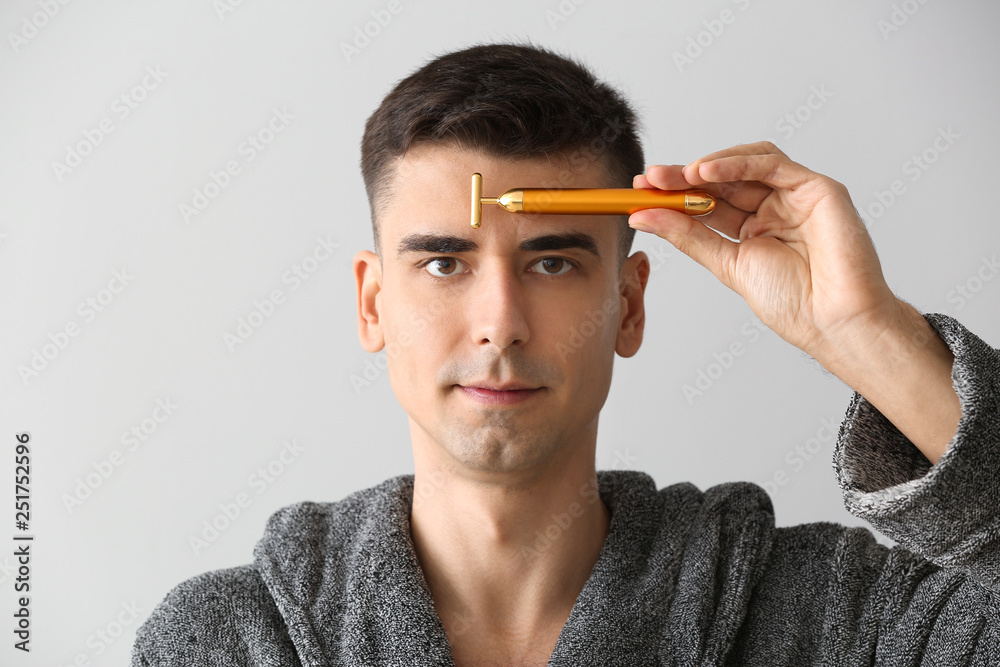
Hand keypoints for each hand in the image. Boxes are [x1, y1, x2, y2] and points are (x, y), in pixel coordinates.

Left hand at [629, 141, 901, 364]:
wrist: (833, 321)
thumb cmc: (793, 302)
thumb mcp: (727, 264)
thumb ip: (688, 237)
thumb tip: (645, 215)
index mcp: (752, 229)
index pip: (707, 202)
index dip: (674, 194)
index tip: (639, 192)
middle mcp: (773, 208)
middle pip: (722, 181)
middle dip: (682, 177)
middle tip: (649, 179)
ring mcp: (795, 196)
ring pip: (744, 164)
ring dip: (706, 167)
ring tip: (674, 177)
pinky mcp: (817, 188)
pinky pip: (772, 164)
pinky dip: (736, 164)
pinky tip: (706, 172)